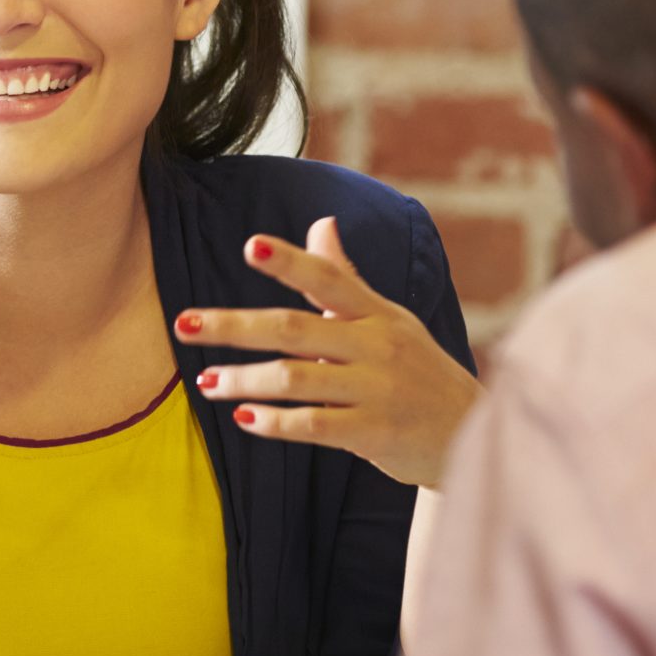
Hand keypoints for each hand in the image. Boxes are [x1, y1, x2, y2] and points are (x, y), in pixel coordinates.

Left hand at [175, 217, 482, 490]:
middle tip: (183, 324)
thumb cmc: (418, 370)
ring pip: (296, 378)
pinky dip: (276, 422)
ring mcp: (377, 389)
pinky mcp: (375, 432)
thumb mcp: (390, 319)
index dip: (289, 262)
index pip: (329, 278)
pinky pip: (315, 425)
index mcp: (378, 312)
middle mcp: (378, 344)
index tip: (248, 246)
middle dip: (234, 325)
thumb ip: (346, 278)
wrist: (471, 432)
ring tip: (205, 382)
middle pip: (294, 328)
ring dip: (244, 379)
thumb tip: (320, 223)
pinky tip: (243, 418)